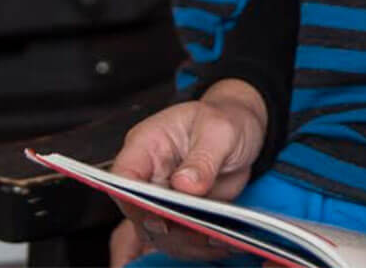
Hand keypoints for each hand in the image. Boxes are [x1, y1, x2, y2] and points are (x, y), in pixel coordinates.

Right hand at [105, 79, 269, 266]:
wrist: (242, 128)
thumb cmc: (225, 118)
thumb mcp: (220, 131)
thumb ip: (203, 158)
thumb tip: (185, 184)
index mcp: (146, 144)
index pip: (124, 177)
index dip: (135, 201)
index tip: (161, 218)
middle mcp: (148, 173)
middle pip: (138, 212)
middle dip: (166, 229)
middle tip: (198, 233)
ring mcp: (161, 196)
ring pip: (156, 232)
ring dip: (184, 243)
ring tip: (214, 240)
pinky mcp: (179, 213)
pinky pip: (178, 239)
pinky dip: (196, 246)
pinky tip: (219, 243)